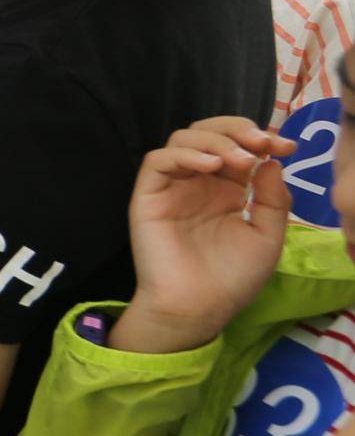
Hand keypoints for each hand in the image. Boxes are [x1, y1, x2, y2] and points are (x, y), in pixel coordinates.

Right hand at [112, 119, 292, 354]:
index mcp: (226, 190)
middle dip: (238, 129)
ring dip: (215, 140)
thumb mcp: (268, 236)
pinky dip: (185, 155)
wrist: (199, 306)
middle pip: (208, 132)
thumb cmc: (232, 278)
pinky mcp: (149, 196)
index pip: (238, 146)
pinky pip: (158, 161)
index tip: (286, 147)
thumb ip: (273, 199)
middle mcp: (198, 183)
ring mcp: (172, 187)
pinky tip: (211, 166)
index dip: (261, 138)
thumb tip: (271, 161)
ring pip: (183, 139)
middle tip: (262, 143)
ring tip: (239, 160)